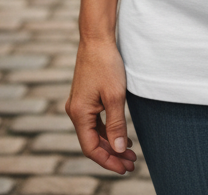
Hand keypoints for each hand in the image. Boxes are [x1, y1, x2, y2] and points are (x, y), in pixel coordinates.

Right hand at [65, 38, 136, 174]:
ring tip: (131, 153)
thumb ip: (116, 125)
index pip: (91, 148)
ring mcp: (79, 104)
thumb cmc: (105, 64)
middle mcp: (75, 111)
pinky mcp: (85, 97)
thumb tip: (120, 150)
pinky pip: (95, 121)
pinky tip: (121, 135)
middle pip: (93, 142)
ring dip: (111, 143)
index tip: (125, 168)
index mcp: (79, 113)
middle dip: (112, 154)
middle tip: (132, 164)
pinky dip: (108, 130)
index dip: (108, 161)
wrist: (97, 39)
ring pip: (94, 132)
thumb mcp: (115, 96)